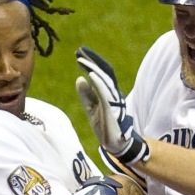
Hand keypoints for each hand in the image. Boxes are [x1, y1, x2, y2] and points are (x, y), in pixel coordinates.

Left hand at [74, 47, 149, 165]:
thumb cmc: (105, 127)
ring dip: (93, 69)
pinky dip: (98, 83)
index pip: (100, 74)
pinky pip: (105, 93)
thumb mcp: (91, 108)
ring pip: (104, 80)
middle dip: (92, 61)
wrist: (115, 144)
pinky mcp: (112, 108)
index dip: (90, 63)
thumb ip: (86, 95)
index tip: (79, 55)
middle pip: (103, 72)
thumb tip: (80, 79)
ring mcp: (114, 100)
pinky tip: (91, 74)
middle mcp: (113, 93)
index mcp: (109, 93)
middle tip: (79, 51)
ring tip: (82, 60)